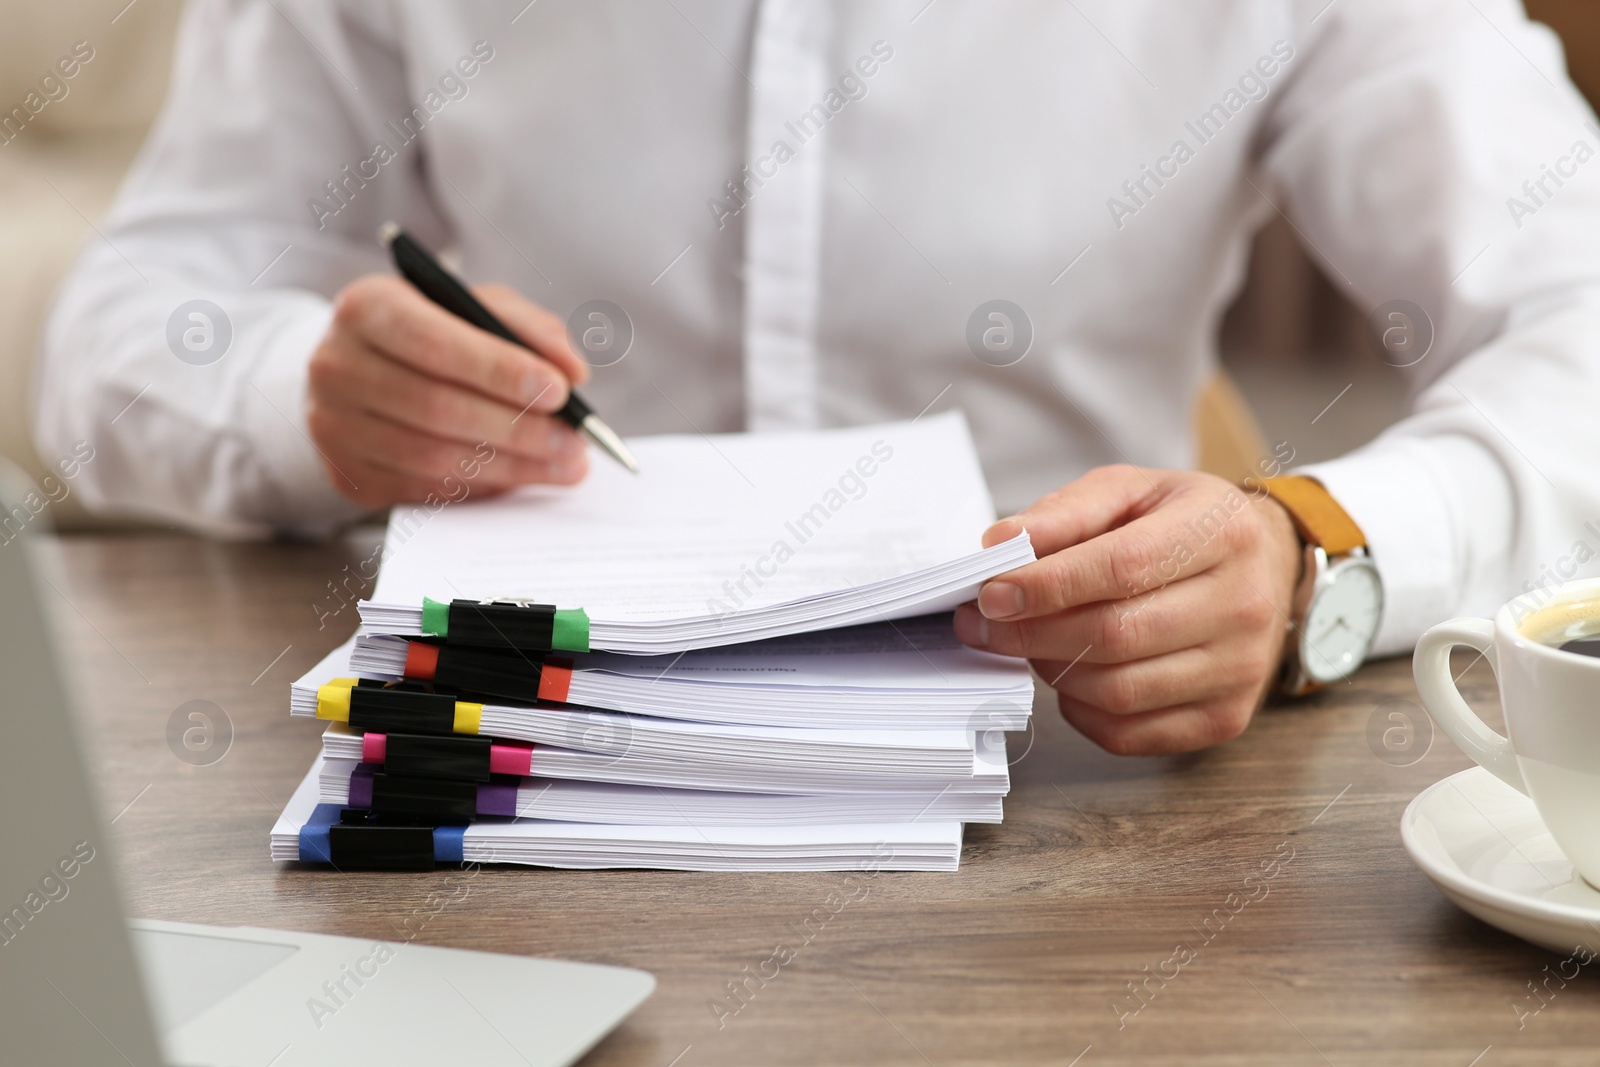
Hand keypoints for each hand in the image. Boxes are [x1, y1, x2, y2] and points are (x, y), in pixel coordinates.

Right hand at [307, 275, 590, 508]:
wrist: (364, 370)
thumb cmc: (431, 332)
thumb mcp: (476, 308)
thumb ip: (528, 328)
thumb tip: (572, 372)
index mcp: (367, 307)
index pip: (434, 344)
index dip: (500, 371)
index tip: (559, 390)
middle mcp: (336, 366)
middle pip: (436, 407)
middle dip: (517, 429)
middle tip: (573, 441)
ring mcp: (334, 426)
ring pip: (432, 458)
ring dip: (510, 467)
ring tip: (562, 465)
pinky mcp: (347, 475)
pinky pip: (424, 490)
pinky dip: (481, 487)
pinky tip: (518, 476)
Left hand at [954, 466, 1302, 754]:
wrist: (1266, 568)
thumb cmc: (1187, 526)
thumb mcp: (1131, 491)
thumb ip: (1066, 512)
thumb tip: (1001, 543)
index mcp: (1222, 532)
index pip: (1122, 568)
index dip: (1047, 586)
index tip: (991, 594)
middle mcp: (1243, 604)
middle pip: (1116, 636)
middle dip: (1032, 633)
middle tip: (984, 624)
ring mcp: (1240, 669)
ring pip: (1119, 692)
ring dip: (1053, 671)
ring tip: (1030, 642)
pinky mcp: (1224, 718)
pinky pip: (1130, 734)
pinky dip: (1081, 710)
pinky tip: (1070, 674)